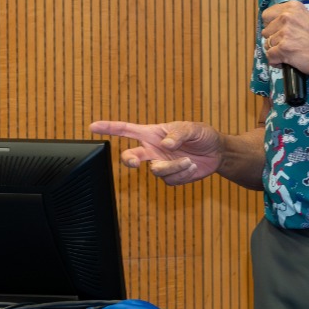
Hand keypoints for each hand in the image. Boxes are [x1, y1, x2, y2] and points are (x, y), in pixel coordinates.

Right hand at [88, 119, 224, 186]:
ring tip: (189, 160)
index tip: (92, 127)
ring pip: (156, 171)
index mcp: (152, 134)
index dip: (108, 128)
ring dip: (174, 167)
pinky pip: (170, 180)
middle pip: (130, 156)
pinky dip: (183, 174)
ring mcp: (160, 164)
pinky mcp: (170, 178)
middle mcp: (152, 150)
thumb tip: (165, 144)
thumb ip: (177, 134)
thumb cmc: (202, 134)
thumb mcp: (192, 128)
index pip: (126, 130)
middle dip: (129, 160)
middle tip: (137, 162)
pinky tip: (192, 166)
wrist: (217, 152)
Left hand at [260, 0, 308, 79]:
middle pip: (266, 31)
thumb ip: (292, 19)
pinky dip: (276, 62)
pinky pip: (270, 56)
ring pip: (267, 45)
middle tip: (287, 45)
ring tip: (289, 53)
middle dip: (274, 40)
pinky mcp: (284, 49)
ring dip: (276, 51)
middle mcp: (286, 17)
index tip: (278, 32)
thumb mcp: (308, 18)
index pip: (267, 15)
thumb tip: (275, 25)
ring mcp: (284, 33)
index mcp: (292, 7)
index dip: (271, 26)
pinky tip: (287, 61)